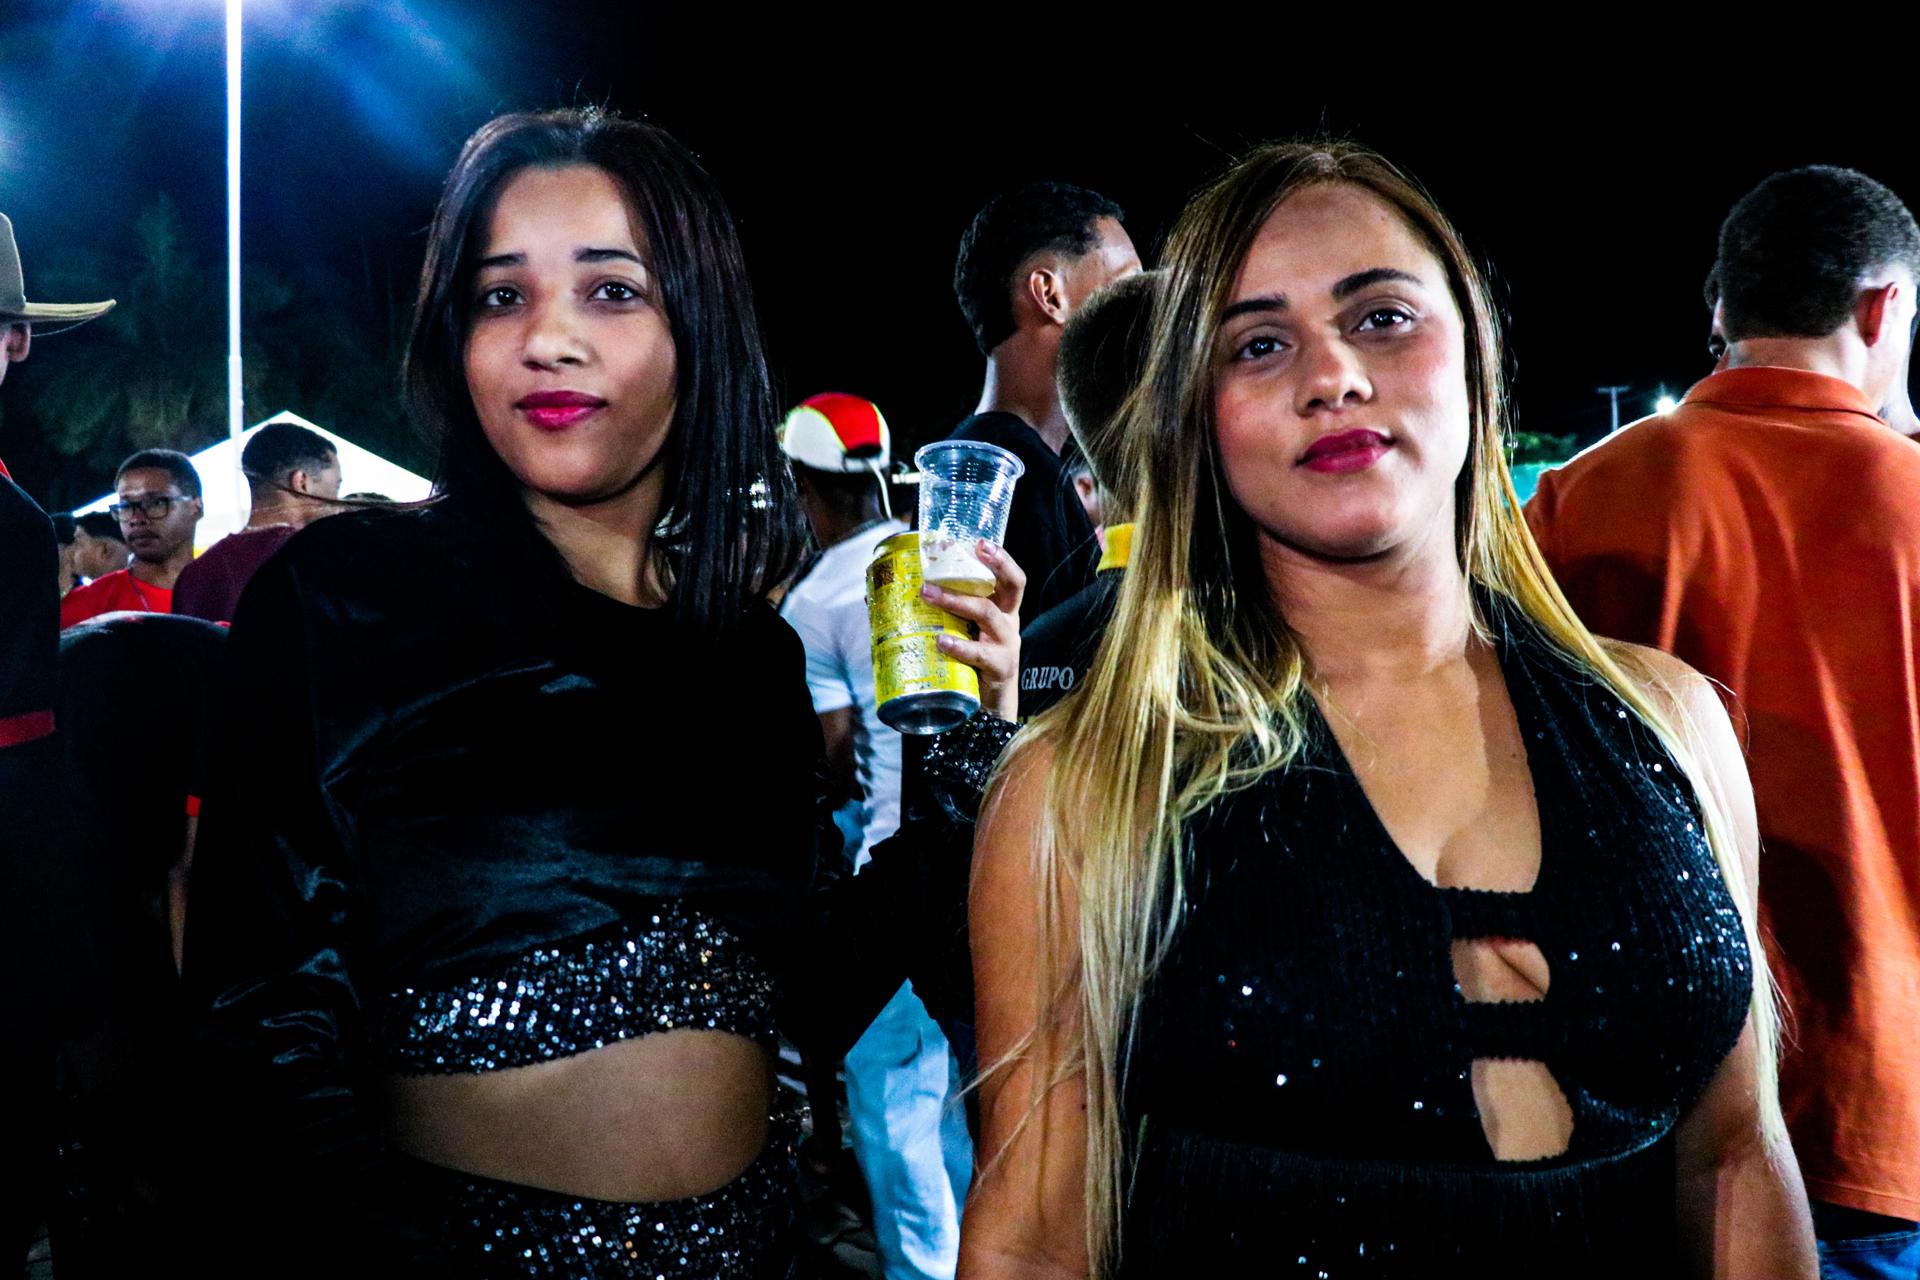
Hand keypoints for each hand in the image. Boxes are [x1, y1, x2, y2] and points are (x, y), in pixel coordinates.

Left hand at [923, 540, 1024, 721]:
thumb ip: (930, 616)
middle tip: (966, 551)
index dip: (997, 556)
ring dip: (956, 600)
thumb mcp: (957, 634)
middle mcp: (1008, 622)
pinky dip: (960, 646)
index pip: (1007, 576)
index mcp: (1000, 609)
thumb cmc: (968, 664)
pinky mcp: (1000, 669)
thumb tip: (873, 598)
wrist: (988, 711)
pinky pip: (981, 654)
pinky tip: (941, 642)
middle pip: (1014, 585)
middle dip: (996, 563)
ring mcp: (1006, 645)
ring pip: (987, 613)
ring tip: (928, 594)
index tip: (976, 540)